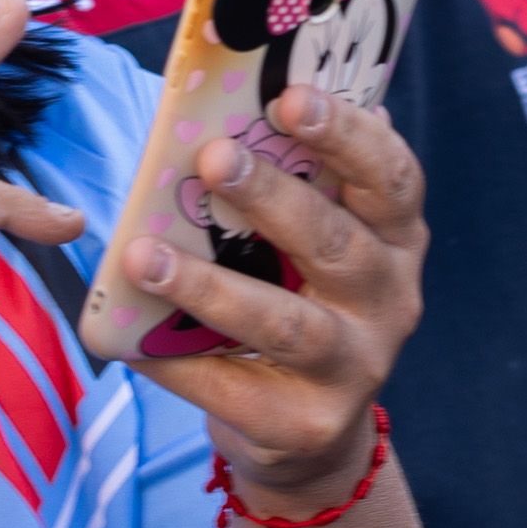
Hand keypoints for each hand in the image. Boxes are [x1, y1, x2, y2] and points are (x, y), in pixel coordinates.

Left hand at [120, 88, 429, 504]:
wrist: (307, 430)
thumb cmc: (295, 299)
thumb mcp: (308, 241)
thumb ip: (293, 180)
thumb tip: (230, 101)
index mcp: (395, 237)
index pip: (391, 177)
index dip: (348, 134)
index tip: (291, 97)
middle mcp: (390, 300)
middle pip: (336, 244)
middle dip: (273, 197)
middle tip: (212, 157)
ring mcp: (355, 367)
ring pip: (286, 323)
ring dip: (209, 286)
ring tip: (143, 256)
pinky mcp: (307, 424)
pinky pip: (232, 389)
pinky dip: (176, 362)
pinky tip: (131, 340)